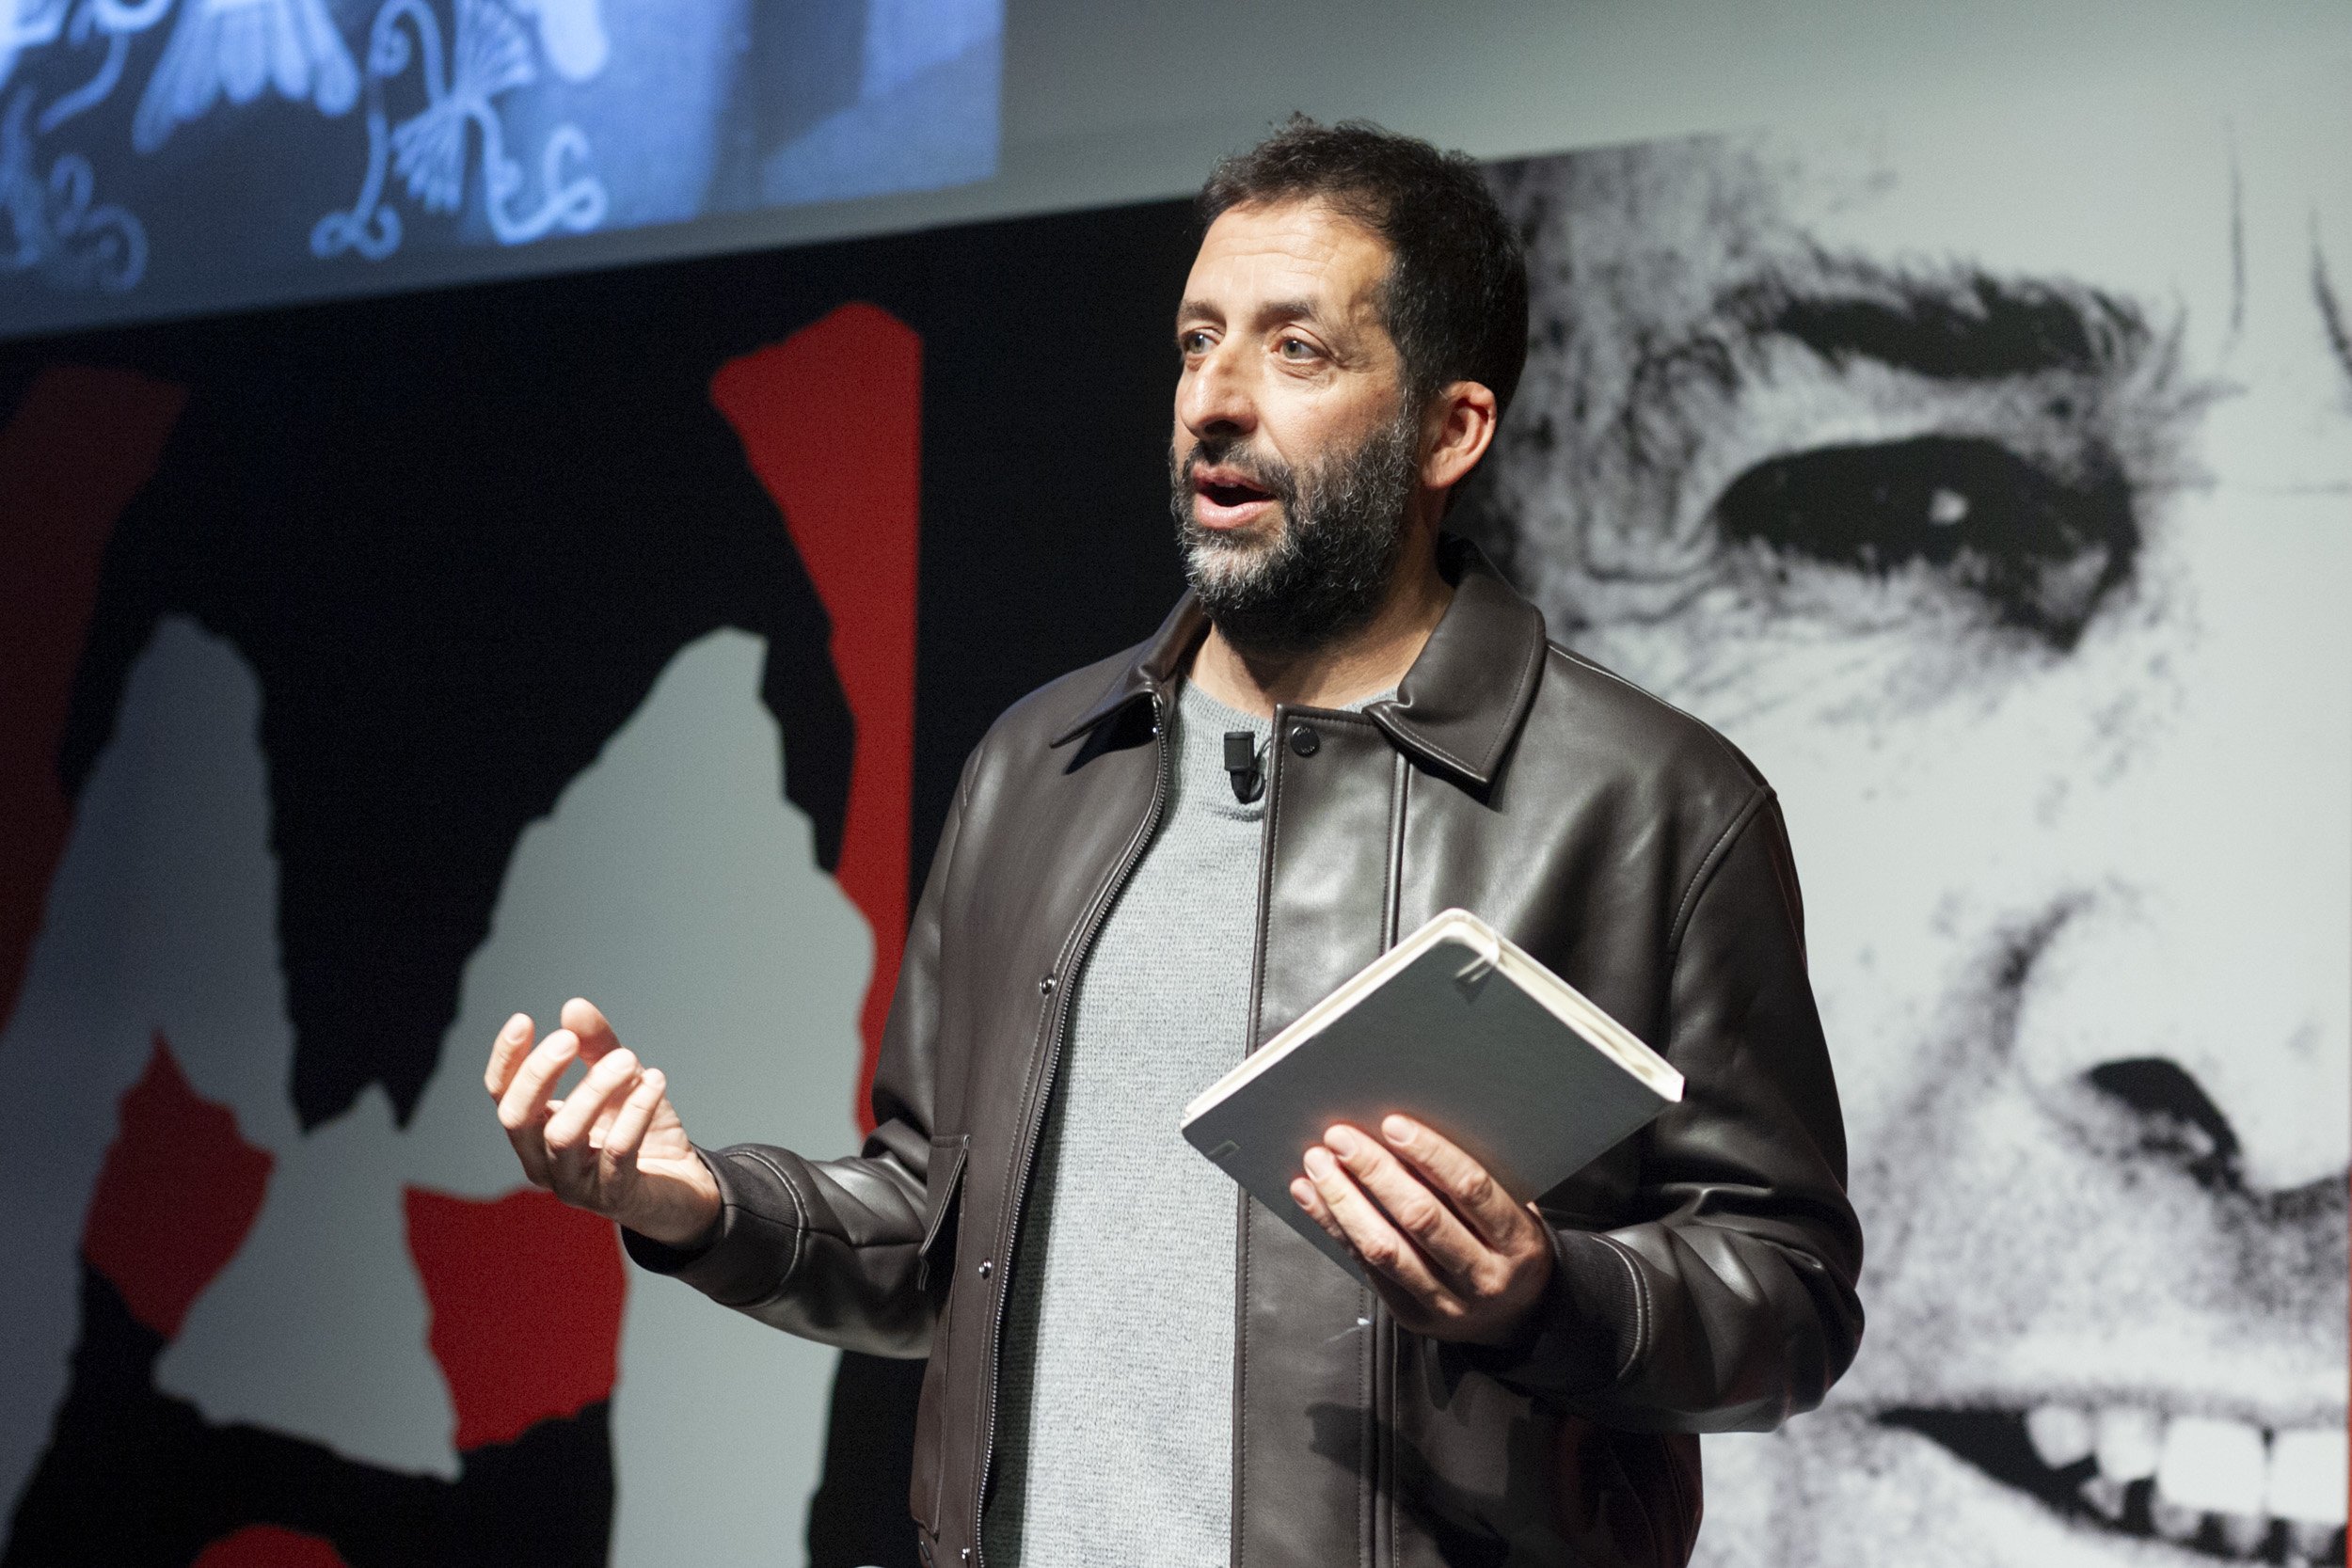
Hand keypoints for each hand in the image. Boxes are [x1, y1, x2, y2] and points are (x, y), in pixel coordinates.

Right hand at [485, 997, 720, 1247]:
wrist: (682, 1185)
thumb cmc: (641, 1131)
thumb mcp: (620, 1081)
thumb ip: (597, 1047)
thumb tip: (573, 1007)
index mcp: (535, 1133)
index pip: (502, 1095)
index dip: (506, 1059)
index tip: (523, 1019)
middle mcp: (543, 1162)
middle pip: (518, 1118)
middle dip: (539, 1074)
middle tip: (569, 1039)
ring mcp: (574, 1185)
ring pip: (564, 1135)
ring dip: (594, 1089)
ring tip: (627, 1058)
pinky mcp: (613, 1197)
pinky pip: (618, 1151)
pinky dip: (635, 1111)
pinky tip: (654, 1081)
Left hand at [1291, 1115, 1553, 1347]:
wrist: (1520, 1319)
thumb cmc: (1509, 1246)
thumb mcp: (1514, 1212)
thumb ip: (1471, 1183)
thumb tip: (1403, 1134)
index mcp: (1517, 1241)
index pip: (1470, 1189)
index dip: (1430, 1154)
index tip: (1393, 1124)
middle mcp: (1484, 1277)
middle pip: (1421, 1218)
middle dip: (1375, 1172)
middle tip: (1342, 1138)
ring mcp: (1447, 1303)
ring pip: (1384, 1248)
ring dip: (1343, 1201)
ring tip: (1319, 1165)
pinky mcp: (1412, 1316)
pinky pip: (1365, 1267)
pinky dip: (1335, 1227)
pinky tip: (1314, 1198)